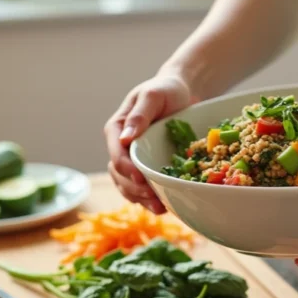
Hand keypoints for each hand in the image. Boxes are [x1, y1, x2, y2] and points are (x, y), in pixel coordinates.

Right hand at [104, 73, 196, 213]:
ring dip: (141, 199)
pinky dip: (149, 200)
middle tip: (154, 198)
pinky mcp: (145, 167)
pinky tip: (163, 206)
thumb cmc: (165, 90)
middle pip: (119, 175)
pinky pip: (141, 188)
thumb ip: (139, 116)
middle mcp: (120, 147)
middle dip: (134, 189)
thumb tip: (124, 138)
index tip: (142, 179)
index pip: (116, 155)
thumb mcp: (153, 96)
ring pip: (128, 186)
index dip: (126, 170)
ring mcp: (132, 159)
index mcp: (116, 130)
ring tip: (160, 207)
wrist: (181, 93)